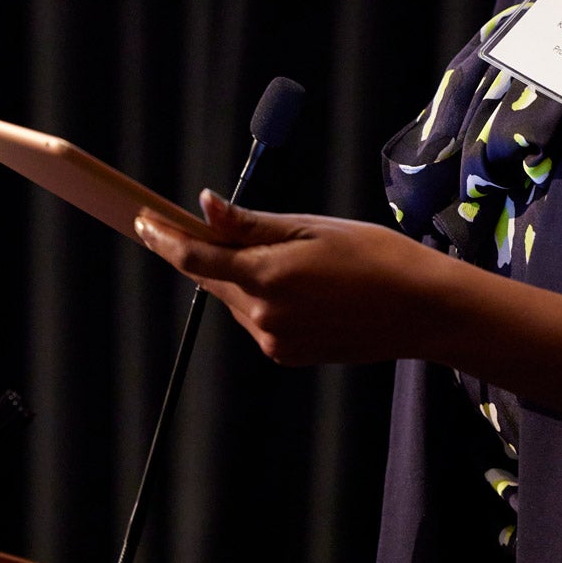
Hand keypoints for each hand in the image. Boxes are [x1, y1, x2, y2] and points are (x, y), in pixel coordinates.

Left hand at [134, 190, 442, 365]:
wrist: (420, 309)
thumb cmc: (373, 255)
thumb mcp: (311, 228)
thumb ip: (251, 224)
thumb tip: (205, 206)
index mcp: (268, 277)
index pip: (195, 258)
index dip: (162, 238)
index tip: (141, 219)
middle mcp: (264, 316)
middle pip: (213, 280)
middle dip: (205, 253)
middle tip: (205, 223)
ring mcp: (275, 341)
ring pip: (237, 300)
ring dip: (241, 277)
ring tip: (289, 255)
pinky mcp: (288, 355)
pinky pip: (260, 320)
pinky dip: (265, 299)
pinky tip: (304, 286)